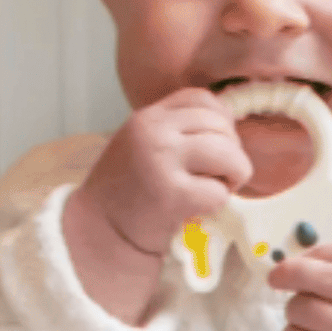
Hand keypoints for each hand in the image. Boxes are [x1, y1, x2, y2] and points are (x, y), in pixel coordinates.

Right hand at [79, 88, 252, 256]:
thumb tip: (229, 123)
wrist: (98, 232)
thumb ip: (176, 130)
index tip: (216, 147)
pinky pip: (219, 192)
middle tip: (218, 177)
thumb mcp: (143, 146)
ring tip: (214, 190)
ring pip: (229, 155)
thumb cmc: (127, 193)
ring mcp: (162, 161)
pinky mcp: (172, 195)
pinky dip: (217, 203)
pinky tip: (198, 209)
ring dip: (233, 175)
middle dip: (232, 153)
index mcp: (148, 117)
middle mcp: (153, 132)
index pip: (202, 98)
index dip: (221, 122)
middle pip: (221, 125)